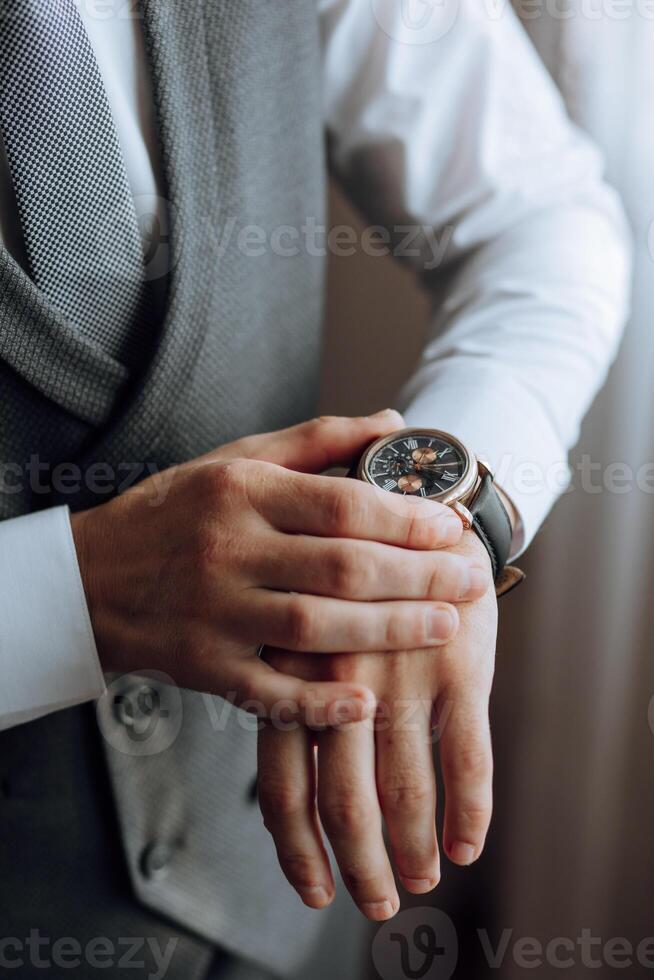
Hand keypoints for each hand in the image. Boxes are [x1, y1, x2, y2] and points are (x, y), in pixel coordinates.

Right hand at [71, 413, 489, 725]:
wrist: (89, 576)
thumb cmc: (175, 511)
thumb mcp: (235, 460)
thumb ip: (317, 442)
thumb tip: (394, 425)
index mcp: (241, 491)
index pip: (342, 504)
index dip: (406, 518)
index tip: (453, 528)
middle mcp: (228, 549)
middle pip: (342, 567)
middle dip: (418, 577)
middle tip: (471, 581)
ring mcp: (215, 612)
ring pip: (315, 627)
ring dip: (388, 632)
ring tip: (445, 628)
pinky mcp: (203, 665)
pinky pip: (267, 690)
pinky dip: (317, 701)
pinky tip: (364, 702)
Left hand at [257, 531, 496, 917]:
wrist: (415, 503)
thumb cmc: (348, 571)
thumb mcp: (297, 620)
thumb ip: (288, 691)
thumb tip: (285, 779)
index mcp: (292, 672)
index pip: (285, 783)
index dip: (299, 848)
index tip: (314, 888)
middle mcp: (343, 679)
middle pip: (346, 801)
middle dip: (362, 866)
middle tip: (378, 903)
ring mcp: (403, 674)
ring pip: (408, 790)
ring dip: (414, 852)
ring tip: (421, 881)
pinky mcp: (461, 665)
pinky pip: (469, 757)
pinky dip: (471, 810)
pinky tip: (469, 842)